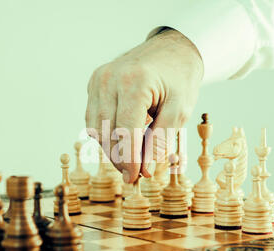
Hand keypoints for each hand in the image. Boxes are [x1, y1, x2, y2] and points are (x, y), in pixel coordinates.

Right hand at [86, 28, 202, 182]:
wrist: (171, 49)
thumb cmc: (179, 79)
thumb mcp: (180, 110)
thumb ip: (161, 140)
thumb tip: (145, 170)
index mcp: (134, 82)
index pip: (125, 131)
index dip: (129, 159)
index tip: (135, 179)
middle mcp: (109, 78)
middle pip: (107, 132)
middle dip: (120, 158)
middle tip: (136, 174)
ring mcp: (98, 79)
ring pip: (95, 128)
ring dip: (111, 149)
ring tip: (131, 159)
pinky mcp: (94, 83)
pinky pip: (93, 118)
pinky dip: (106, 134)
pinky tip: (122, 140)